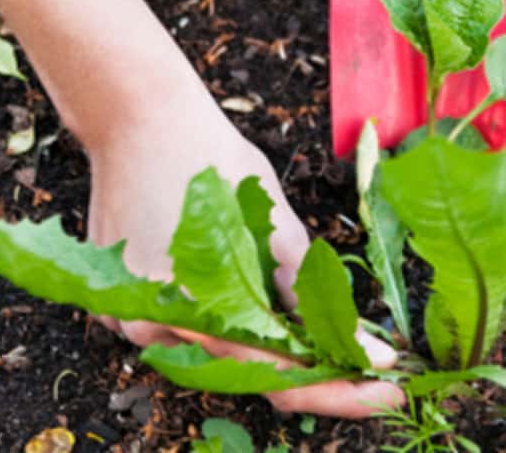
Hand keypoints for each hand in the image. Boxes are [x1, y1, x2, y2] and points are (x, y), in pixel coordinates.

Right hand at [85, 43, 403, 417]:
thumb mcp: (274, 222)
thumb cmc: (210, 156)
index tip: (388, 391)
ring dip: (260, 335)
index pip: (281, 377)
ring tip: (305, 309)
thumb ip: (310, 292)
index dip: (341, 388)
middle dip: (306, 364)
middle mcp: (153, 326)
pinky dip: (219, 311)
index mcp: (198, 308)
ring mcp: (128, 315)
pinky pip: (179, 324)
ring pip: (212, 348)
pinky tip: (242, 279)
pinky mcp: (117, 299)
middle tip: (362, 357)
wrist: (139, 114)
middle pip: (244, 370)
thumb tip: (360, 346)